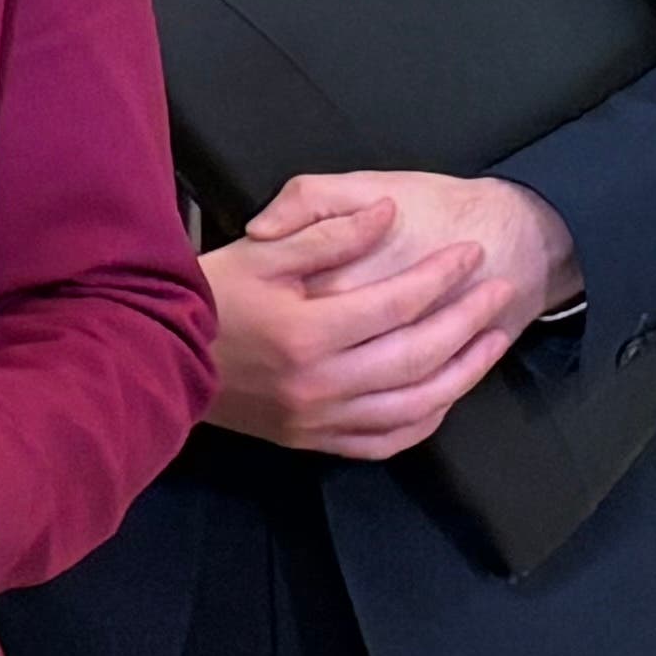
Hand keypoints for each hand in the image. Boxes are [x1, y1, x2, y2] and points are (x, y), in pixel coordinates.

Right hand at [206, 171, 578, 459]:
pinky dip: (424, 421)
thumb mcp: (262, 252)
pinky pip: (384, 441)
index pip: (398, 303)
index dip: (442, 275)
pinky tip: (445, 395)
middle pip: (417, 354)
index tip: (470, 253)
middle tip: (498, 290)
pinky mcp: (310, 441)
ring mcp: (316, 419)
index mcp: (305, 333)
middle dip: (467, 319)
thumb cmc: (210, 298)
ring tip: (490, 341)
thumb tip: (387, 214)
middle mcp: (317, 384)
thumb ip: (328, 233)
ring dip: (462, 372)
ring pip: (413, 404)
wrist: (157, 357)